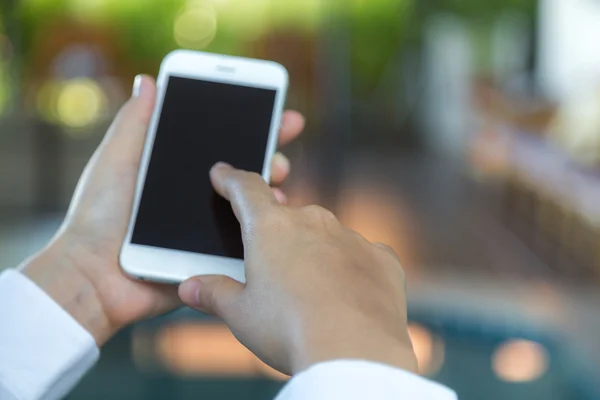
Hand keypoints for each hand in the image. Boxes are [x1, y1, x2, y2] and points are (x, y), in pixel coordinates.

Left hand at [20, 75, 304, 345]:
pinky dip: (264, 228)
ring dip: (271, 186)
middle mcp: (199, 199)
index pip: (221, 142)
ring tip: (278, 173)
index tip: (273, 106)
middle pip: (244, 170)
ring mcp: (209, 230)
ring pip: (252, 205)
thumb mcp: (115, 159)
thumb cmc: (98, 215)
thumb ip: (135, 123)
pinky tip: (272, 215)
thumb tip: (148, 81)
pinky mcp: (214, 258)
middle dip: (269, 147)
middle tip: (287, 129)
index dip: (247, 124)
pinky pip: (246, 241)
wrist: (94, 275)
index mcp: (178, 173)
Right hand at [178, 164, 417, 375]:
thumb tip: (191, 287)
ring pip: (325, 238)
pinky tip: (346, 298)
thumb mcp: (240, 314)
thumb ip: (214, 294)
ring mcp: (350, 237)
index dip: (231, 180)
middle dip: (278, 239)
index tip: (223, 175)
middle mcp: (312, 221)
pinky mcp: (381, 258)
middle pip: (287, 219)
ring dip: (315, 256)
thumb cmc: (290, 330)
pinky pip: (360, 257)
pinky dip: (350, 271)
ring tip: (309, 295)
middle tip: (272, 271)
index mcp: (270, 227)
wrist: (354, 353)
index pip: (246, 189)